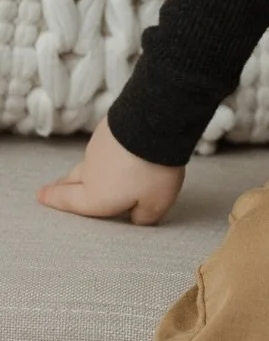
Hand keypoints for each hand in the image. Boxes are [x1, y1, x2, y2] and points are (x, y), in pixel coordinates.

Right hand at [37, 117, 184, 225]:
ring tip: (96, 169)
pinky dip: (109, 148)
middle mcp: (90, 171)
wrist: (155, 122)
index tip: (40, 196)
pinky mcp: (109, 125)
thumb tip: (137, 217)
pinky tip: (120, 146)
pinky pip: (106, 142)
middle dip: (63, 185)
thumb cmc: (153, 170)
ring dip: (90, 166)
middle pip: (72, 179)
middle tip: (55, 186)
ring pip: (90, 160)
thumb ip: (143, 216)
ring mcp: (98, 146)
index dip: (55, 200)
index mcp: (95, 195)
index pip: (70, 201)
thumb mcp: (156, 203)